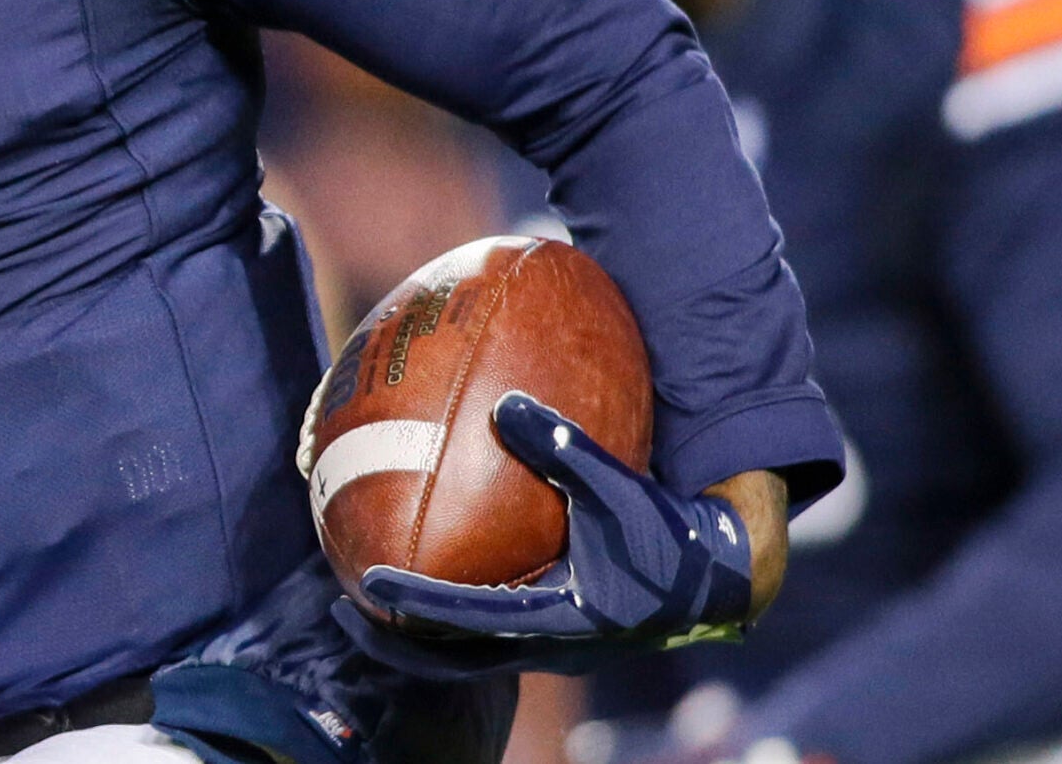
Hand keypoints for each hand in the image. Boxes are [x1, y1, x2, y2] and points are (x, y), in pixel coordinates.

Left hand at [334, 392, 767, 679]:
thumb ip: (564, 450)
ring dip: (418, 634)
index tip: (364, 585)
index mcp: (556, 619)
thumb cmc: (670, 537)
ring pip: (467, 652)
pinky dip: (456, 609)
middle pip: (451, 656)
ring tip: (368, 605)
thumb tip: (503, 404)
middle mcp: (544, 643)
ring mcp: (548, 643)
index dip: (414, 603)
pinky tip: (438, 567)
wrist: (719, 581)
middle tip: (342, 609)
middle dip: (394, 640)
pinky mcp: (556, 630)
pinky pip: (491, 627)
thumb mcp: (620, 491)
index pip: (467, 618)